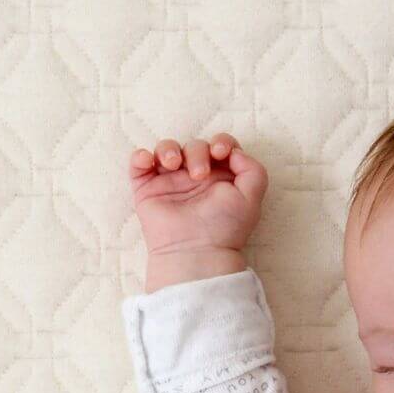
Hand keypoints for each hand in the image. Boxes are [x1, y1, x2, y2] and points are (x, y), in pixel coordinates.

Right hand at [128, 132, 268, 259]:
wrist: (196, 250)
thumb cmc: (225, 228)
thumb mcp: (252, 199)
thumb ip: (254, 171)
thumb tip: (235, 152)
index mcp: (221, 177)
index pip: (220, 146)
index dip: (221, 141)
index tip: (220, 152)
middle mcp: (196, 177)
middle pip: (195, 145)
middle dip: (197, 152)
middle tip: (198, 175)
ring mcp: (171, 181)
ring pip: (166, 148)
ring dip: (168, 149)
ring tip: (172, 165)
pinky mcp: (148, 188)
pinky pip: (139, 162)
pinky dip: (141, 156)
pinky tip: (149, 162)